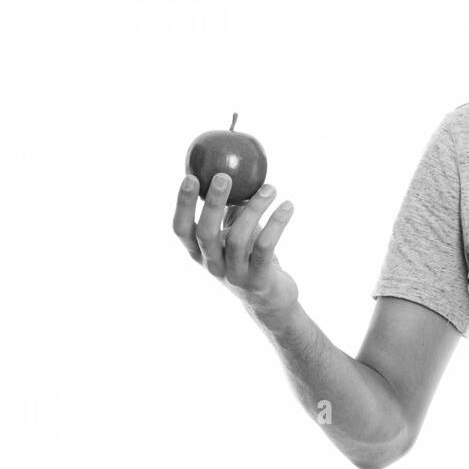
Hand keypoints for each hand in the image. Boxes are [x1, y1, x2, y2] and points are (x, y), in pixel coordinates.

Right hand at [172, 171, 297, 314]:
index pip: (181, 229)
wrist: (269, 299)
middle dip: (212, 203)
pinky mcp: (257, 280)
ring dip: (255, 209)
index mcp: (200, 252)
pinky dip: (277, 224)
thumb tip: (235, 168)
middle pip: (205, 233)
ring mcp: (233, 275)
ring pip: (238, 238)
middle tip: (223, 176)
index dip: (182, 205)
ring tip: (271, 188)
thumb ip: (231, 209)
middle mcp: (212, 265)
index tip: (189, 177)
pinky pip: (265, 248)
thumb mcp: (235, 233)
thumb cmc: (250, 257)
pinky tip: (288, 206)